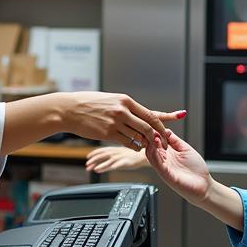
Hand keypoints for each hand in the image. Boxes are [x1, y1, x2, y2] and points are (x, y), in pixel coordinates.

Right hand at [65, 92, 184, 150]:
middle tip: (163, 144)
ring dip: (145, 143)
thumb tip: (140, 115)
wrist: (69, 110)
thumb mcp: (110, 100)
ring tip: (146, 145)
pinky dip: (134, 146)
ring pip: (139, 137)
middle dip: (159, 137)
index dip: (166, 119)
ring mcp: (115, 123)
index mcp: (125, 101)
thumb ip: (125, 107)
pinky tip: (134, 146)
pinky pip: (128, 143)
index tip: (178, 119)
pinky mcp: (108, 134)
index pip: (150, 112)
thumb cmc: (88, 103)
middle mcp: (122, 111)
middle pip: (149, 127)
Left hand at [86, 145, 146, 173]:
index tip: (87, 157)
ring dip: (102, 165)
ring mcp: (121, 157)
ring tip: (95, 169)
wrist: (143, 155)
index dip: (94, 153)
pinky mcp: (127, 162)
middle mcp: (116, 152)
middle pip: (103, 155)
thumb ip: (109, 157)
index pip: (101, 150)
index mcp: (113, 149)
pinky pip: (119, 164)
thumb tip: (99, 163)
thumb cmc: (130, 155)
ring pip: (109, 160)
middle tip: (87, 165)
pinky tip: (109, 169)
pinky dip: (113, 166)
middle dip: (94, 160)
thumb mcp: (118, 153)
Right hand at [145, 128, 212, 203]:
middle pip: (151, 147)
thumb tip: (166, 129)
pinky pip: (157, 164)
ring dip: (150, 144)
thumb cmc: (197, 170)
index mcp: (168, 154)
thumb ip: (175, 140)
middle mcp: (164, 160)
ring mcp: (164, 168)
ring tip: (152, 135)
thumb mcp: (186, 149)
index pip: (157, 141)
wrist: (204, 186)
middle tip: (148, 128)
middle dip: (149, 137)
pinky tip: (153, 147)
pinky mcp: (166, 175)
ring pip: (151, 155)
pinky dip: (154, 155)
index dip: (154, 132)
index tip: (152, 123)